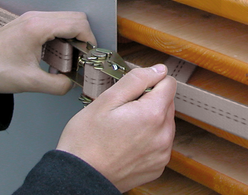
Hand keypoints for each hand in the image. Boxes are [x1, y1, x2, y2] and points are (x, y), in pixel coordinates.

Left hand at [0, 11, 95, 94]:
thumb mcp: (30, 82)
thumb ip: (57, 84)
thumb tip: (71, 83)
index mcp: (38, 28)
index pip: (77, 24)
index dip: (89, 39)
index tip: (90, 54)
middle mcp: (36, 18)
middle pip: (75, 17)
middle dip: (83, 37)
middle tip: (81, 56)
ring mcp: (32, 18)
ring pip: (66, 18)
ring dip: (73, 36)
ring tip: (68, 57)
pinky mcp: (29, 22)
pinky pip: (55, 23)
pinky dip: (62, 35)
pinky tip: (56, 53)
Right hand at [56, 64, 176, 192]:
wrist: (79, 177)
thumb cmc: (86, 140)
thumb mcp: (106, 100)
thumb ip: (136, 80)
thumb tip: (159, 70)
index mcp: (153, 114)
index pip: (168, 83)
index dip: (150, 82)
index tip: (133, 92)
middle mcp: (164, 135)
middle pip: (167, 103)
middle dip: (149, 101)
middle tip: (122, 112)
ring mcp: (162, 153)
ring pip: (164, 123)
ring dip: (150, 120)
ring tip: (123, 129)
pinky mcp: (158, 166)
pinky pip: (160, 143)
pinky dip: (148, 139)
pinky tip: (127, 143)